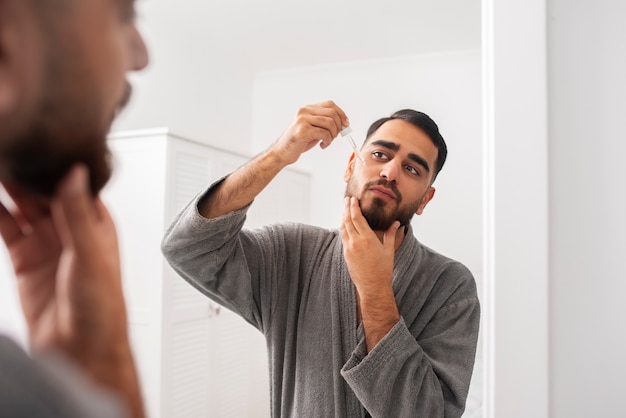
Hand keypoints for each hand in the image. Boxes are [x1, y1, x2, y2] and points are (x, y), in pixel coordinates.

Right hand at [0, 165, 143, 416]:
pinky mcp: (25, 260)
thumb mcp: (91, 255)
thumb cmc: (102, 308)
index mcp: (97, 223)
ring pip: (23, 206)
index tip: (36, 141)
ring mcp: (47, 243)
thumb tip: (76, 173)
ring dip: (7, 188)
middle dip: (26, 172)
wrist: (82, 349)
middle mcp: (72, 229)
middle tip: (9, 148)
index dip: (55, 164)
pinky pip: (7, 228)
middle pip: (44, 191)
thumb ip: (79, 215)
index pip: (73, 184)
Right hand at [272, 100, 348, 164]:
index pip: (330, 104)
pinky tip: (322, 145)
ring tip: (328, 141)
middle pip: (332, 113)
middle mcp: (304, 111)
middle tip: (336, 136)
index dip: (341, 113)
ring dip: (333, 134)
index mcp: (307, 109)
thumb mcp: (313, 128)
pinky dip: (328, 141)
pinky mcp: (303, 130)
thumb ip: (325, 123)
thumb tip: (344, 122)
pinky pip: (324, 133)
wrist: (282, 152)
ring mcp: (302, 120)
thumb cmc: (298, 142)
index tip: (346, 123)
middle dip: (338, 126)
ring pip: (330, 122)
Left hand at [340, 196, 399, 293]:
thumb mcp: (389, 250)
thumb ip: (391, 234)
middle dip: (347, 208)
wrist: (372, 286)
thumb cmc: (383, 269)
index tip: (353, 199)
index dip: (354, 207)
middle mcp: (355, 242)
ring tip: (345, 209)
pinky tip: (345, 224)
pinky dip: (343, 228)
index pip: (357, 218)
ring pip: (343, 228)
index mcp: (367, 238)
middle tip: (347, 200)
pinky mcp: (345, 254)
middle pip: (348, 220)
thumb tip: (397, 223)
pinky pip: (343, 237)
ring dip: (343, 217)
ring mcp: (349, 248)